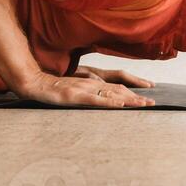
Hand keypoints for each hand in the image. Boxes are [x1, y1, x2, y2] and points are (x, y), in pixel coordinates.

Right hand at [15, 68, 154, 107]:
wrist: (33, 82)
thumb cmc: (52, 88)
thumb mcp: (73, 88)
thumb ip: (86, 90)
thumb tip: (100, 97)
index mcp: (90, 80)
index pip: (117, 83)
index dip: (133, 86)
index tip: (148, 92)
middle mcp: (90, 82)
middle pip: (118, 89)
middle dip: (136, 97)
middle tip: (153, 103)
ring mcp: (83, 89)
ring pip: (110, 94)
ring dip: (128, 100)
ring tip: (143, 105)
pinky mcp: (74, 96)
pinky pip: (95, 100)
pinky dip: (109, 102)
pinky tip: (120, 104)